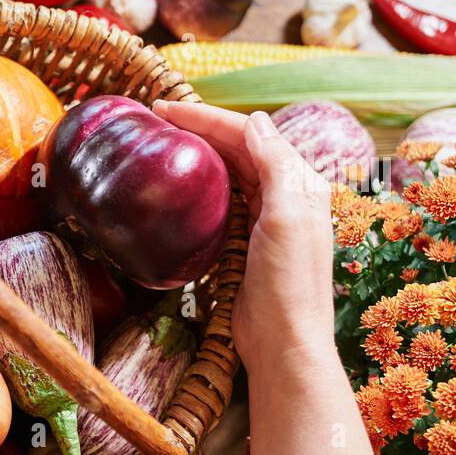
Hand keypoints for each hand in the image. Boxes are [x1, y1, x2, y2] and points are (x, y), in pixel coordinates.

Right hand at [152, 101, 336, 377]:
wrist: (283, 344)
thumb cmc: (288, 284)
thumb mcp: (287, 216)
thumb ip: (275, 165)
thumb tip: (254, 121)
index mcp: (299, 183)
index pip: (250, 135)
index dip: (208, 118)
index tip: (165, 110)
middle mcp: (285, 195)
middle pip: (238, 149)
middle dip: (199, 129)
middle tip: (156, 120)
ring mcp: (264, 220)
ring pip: (228, 173)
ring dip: (199, 153)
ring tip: (163, 142)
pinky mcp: (244, 244)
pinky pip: (221, 203)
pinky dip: (200, 186)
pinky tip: (179, 186)